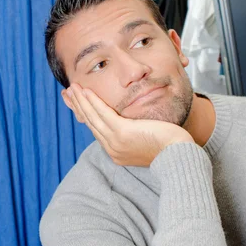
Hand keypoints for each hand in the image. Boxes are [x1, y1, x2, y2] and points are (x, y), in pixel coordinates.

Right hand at [65, 83, 193, 166]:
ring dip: (81, 101)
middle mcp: (112, 149)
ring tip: (72, 88)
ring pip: (93, 117)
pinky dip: (93, 102)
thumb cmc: (170, 148)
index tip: (76, 103)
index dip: (84, 114)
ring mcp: (115, 142)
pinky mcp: (122, 133)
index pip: (96, 129)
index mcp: (116, 152)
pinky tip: (86, 92)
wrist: (178, 156)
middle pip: (90, 123)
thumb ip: (136, 133)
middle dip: (77, 106)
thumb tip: (134, 125)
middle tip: (67, 93)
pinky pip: (103, 114)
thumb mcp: (147, 140)